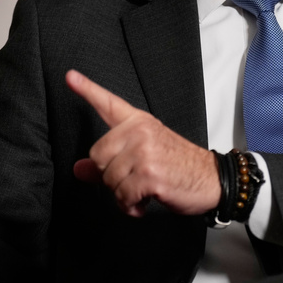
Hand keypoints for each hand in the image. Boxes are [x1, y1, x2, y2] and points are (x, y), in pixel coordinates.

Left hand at [67, 70, 219, 217]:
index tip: (70, 76)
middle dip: (111, 176)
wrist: (213, 179)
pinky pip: (123, 196)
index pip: (108, 103)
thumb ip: (110, 160)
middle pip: (98, 156)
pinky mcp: (150, 175)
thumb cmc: (179, 166)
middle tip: (132, 180)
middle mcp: (140, 132)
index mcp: (138, 122)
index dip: (87, 89)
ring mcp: (145, 152)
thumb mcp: (144, 156)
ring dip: (122, 195)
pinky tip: (143, 203)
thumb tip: (79, 169)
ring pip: (109, 180)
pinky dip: (130, 206)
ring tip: (142, 191)